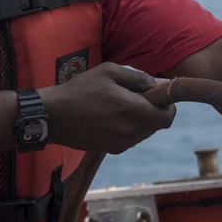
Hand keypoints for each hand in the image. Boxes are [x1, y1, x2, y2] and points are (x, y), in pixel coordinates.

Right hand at [40, 63, 176, 153]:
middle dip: (154, 110)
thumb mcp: (109, 72)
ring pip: (145, 132)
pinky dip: (130, 128)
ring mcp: (121, 143)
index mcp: (130, 109)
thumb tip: (162, 84)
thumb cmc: (80, 89)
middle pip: (157, 125)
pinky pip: (132, 138)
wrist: (53, 116)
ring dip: (142, 119)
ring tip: (121, 105)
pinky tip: (113, 116)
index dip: (168, 106)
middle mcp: (129, 130)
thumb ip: (139, 78)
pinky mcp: (112, 149)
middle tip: (137, 96)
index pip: (166, 117)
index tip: (159, 95)